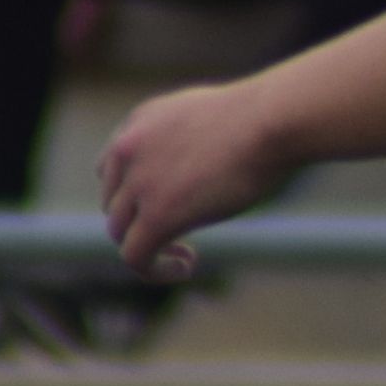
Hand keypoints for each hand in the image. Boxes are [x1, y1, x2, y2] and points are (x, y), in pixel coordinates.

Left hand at [97, 81, 295, 278]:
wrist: (273, 120)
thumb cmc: (267, 117)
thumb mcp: (215, 116)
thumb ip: (195, 137)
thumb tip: (210, 161)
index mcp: (140, 121)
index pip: (112, 167)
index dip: (136, 195)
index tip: (172, 205)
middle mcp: (127, 149)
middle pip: (115, 202)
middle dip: (142, 222)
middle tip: (182, 235)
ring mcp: (139, 182)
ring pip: (121, 231)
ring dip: (150, 247)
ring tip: (187, 256)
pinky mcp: (158, 214)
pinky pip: (136, 256)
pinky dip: (154, 269)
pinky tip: (186, 267)